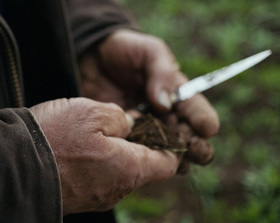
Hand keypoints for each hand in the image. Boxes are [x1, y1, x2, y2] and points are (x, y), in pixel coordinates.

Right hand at [30, 98, 179, 214]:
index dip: (169, 143)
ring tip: (94, 132)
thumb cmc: (54, 138)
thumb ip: (120, 118)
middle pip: (141, 166)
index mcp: (130, 168)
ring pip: (117, 171)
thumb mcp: (92, 112)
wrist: (10, 166)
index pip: (168, 162)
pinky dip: (95, 163)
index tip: (161, 127)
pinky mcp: (78, 198)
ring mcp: (97, 197)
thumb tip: (129, 125)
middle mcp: (117, 189)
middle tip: (122, 122)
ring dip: (113, 152)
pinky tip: (78, 148)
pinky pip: (97, 178)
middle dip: (136, 145)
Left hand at [79, 29, 218, 164]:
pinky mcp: (125, 133)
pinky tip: (147, 164)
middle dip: (196, 145)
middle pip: (185, 134)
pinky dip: (144, 157)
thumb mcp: (149, 50)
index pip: (195, 108)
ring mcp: (145, 126)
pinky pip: (138, 149)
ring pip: (164, 148)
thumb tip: (166, 104)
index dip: (203, 119)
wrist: (93, 57)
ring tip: (176, 163)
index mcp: (177, 92)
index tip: (207, 128)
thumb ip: (161, 71)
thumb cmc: (126, 49)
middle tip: (198, 152)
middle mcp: (165, 113)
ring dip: (172, 157)